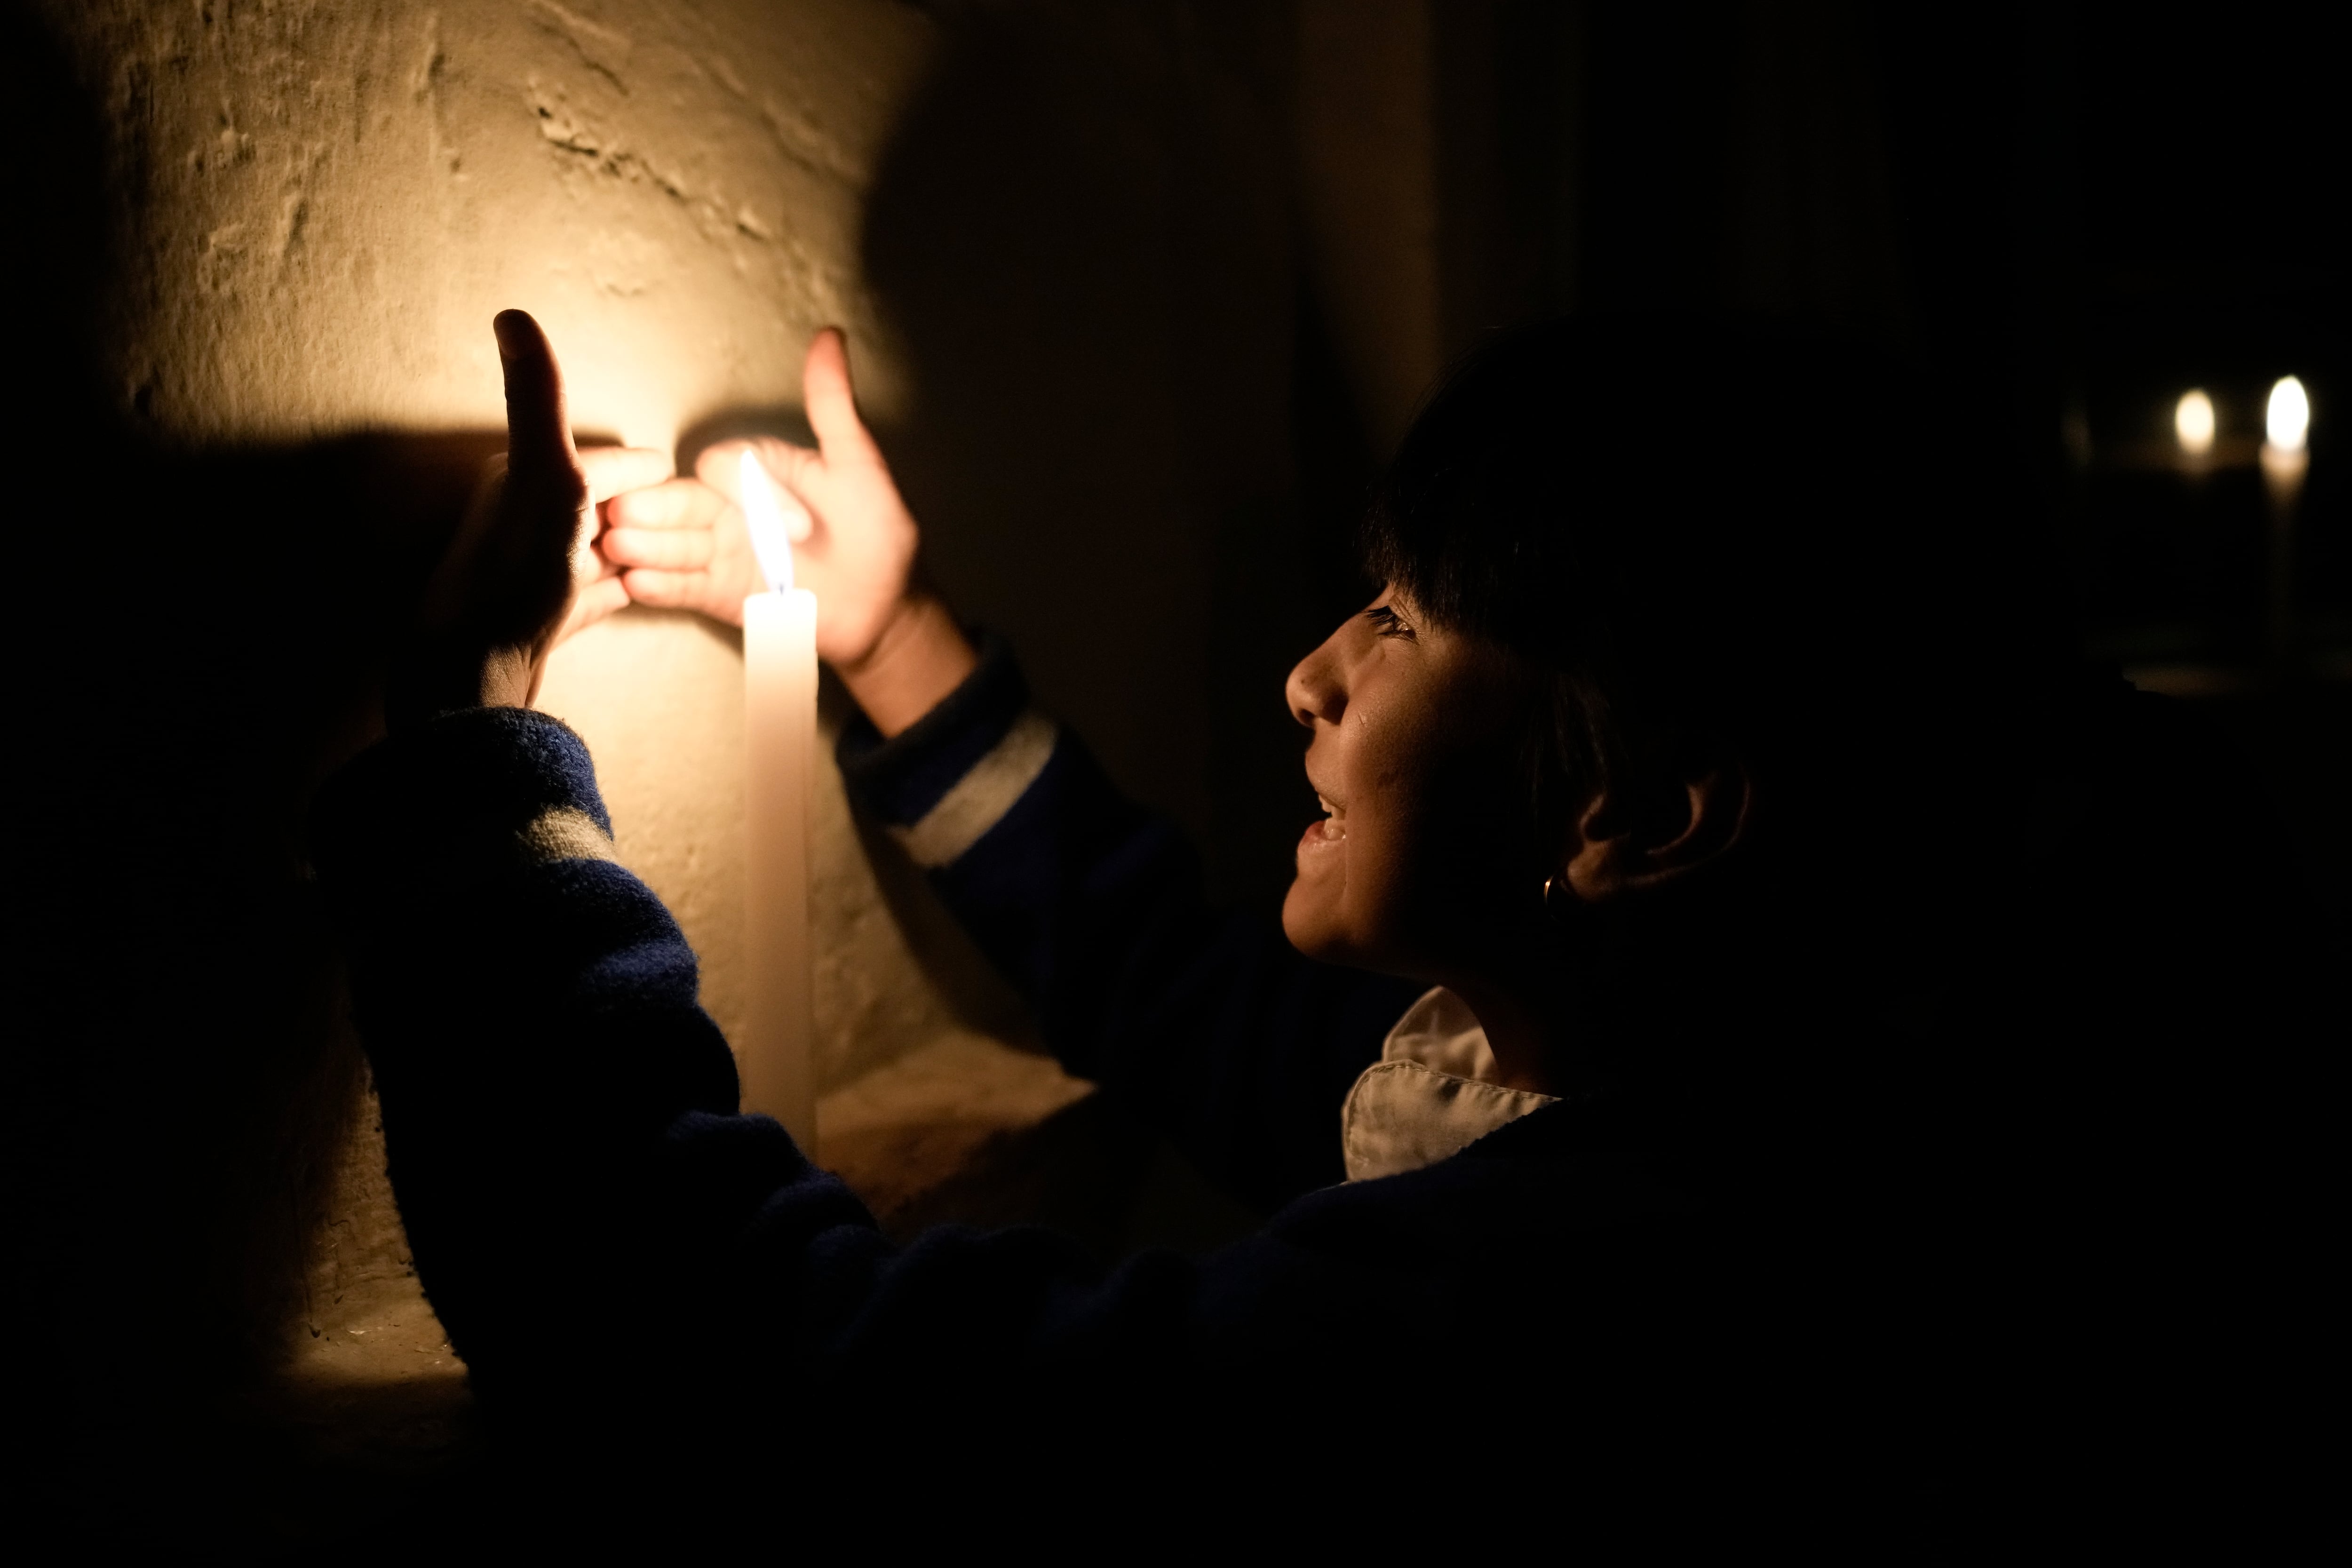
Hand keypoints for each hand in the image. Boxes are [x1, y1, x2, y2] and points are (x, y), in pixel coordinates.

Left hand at [386, 311, 664, 725]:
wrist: (478, 667)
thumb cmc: (513, 570)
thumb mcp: (544, 475)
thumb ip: (537, 397)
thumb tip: (511, 312)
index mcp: (536, 478)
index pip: (618, 466)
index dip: (653, 479)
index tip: (688, 486)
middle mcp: (535, 519)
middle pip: (615, 506)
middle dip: (652, 513)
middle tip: (702, 528)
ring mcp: (543, 570)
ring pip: (608, 549)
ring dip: (642, 549)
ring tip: (681, 555)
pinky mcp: (550, 616)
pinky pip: (600, 594)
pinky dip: (624, 589)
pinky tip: (640, 592)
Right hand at [603, 327, 974, 733]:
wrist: (885, 609)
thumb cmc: (878, 535)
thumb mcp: (858, 465)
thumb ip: (831, 405)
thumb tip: (829, 335)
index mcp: (759, 473)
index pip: (727, 467)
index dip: (752, 491)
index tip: (802, 528)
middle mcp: (733, 509)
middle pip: (682, 502)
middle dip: (656, 509)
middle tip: (624, 512)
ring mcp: (722, 551)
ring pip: (674, 542)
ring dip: (646, 543)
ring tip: (618, 544)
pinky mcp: (719, 594)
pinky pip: (683, 586)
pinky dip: (660, 584)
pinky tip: (637, 582)